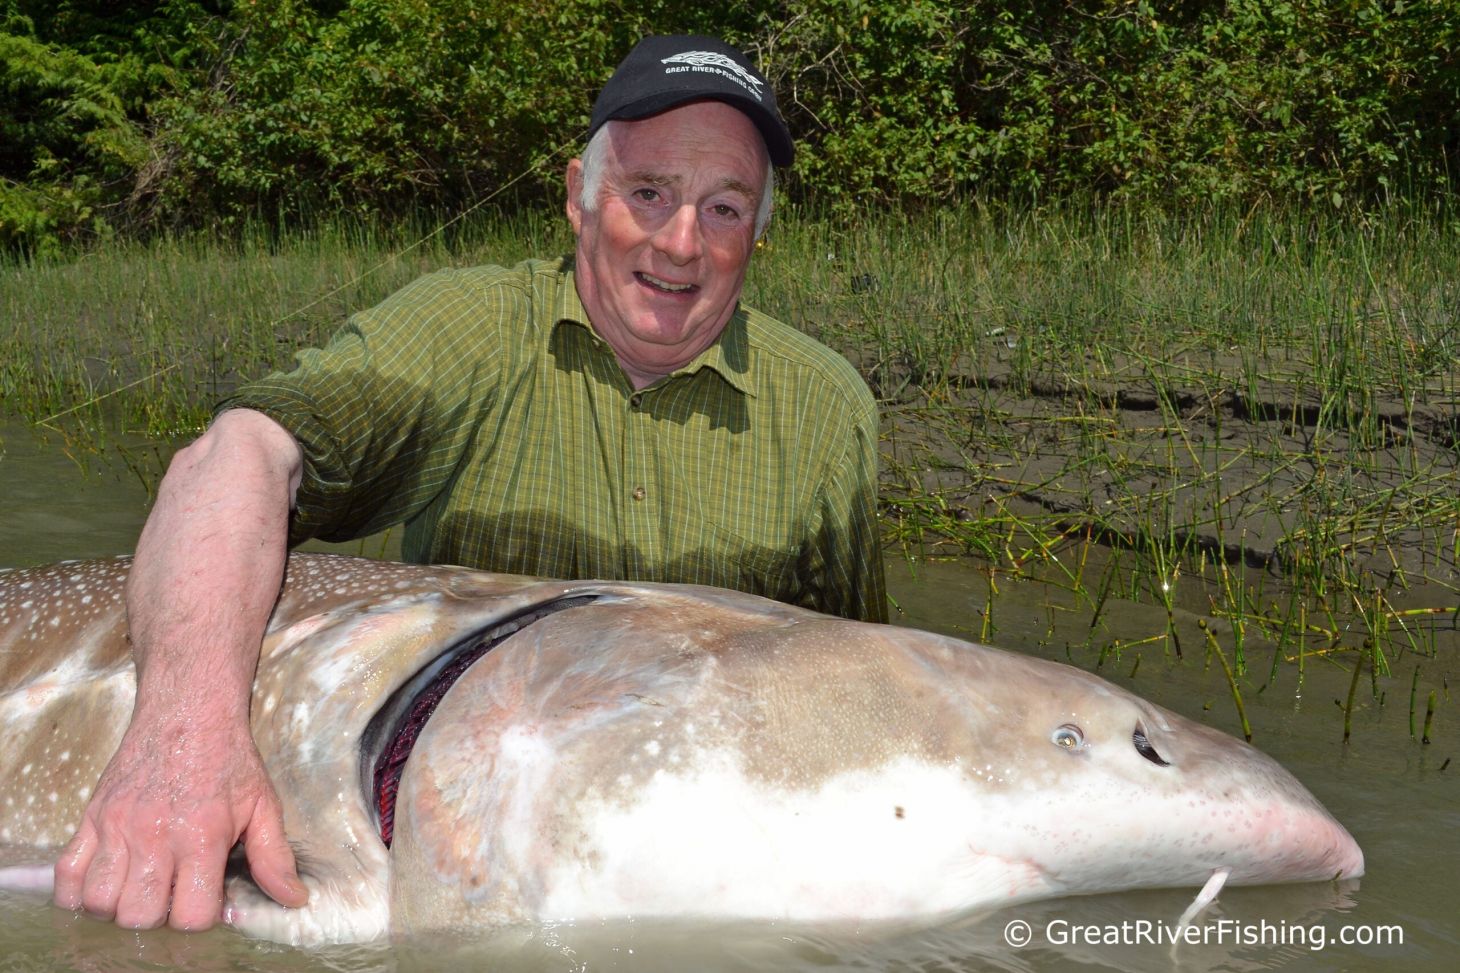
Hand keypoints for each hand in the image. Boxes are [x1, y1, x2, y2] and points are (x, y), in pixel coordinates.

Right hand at [52, 716, 307, 929]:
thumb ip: (274, 856)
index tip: (206, 900)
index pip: (190, 915)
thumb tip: (293, 898)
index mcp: (202, 835)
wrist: (188, 711)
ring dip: (118, 907)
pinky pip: (66, 875)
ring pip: (99, 902)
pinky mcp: (91, 817)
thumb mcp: (263, 804)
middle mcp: (155, 835)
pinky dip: (77, 893)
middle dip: (158, 918)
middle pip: (139, 915)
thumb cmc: (228, 759)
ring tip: (140, 889)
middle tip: (172, 895)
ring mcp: (117, 827)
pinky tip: (106, 883)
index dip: (200, 919)